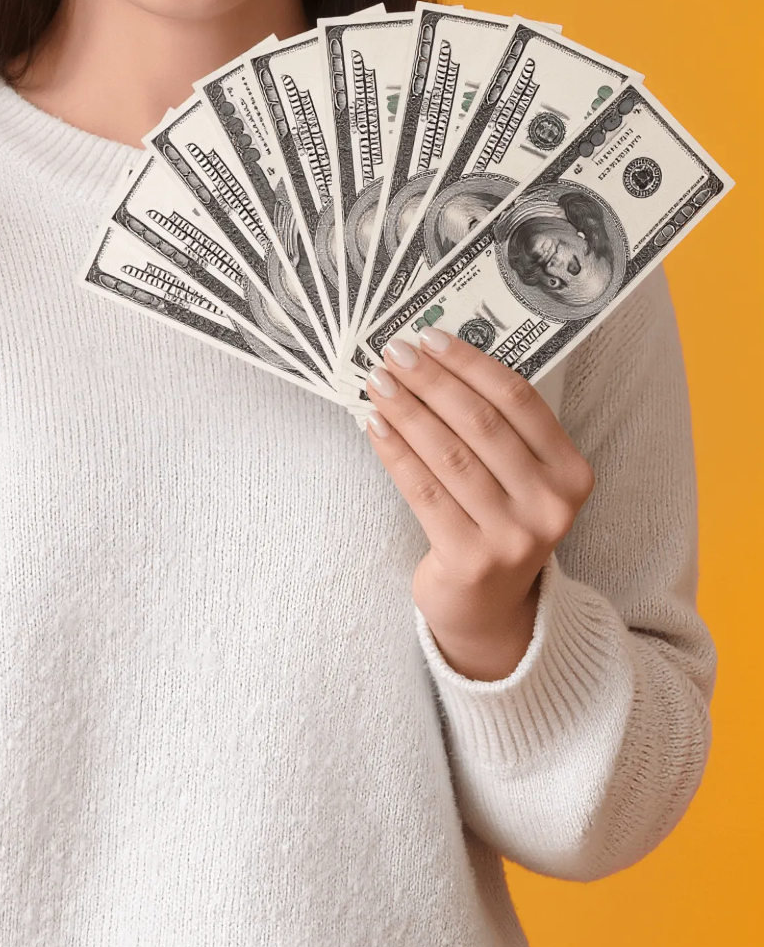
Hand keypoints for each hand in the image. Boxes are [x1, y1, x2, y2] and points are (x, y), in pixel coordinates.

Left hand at [363, 328, 594, 680]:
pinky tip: (375, 426)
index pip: (519, 400)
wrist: (491, 608)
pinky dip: (395, 452)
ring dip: (407, 412)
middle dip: (431, 381)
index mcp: (571, 473)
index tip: (430, 338)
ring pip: (449, 455)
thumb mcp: (518, 477)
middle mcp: (551, 505)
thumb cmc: (498, 521)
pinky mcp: (472, 560)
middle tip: (394, 353)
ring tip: (377, 384)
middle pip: (482, 424)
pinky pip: (424, 491)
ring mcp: (514, 537)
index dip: (471, 364)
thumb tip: (433, 358)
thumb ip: (496, 427)